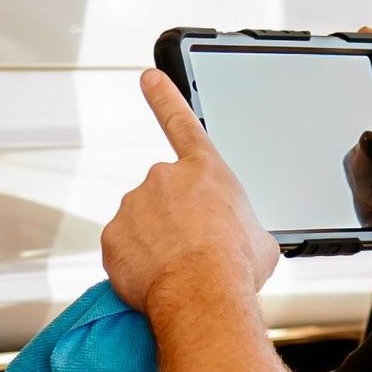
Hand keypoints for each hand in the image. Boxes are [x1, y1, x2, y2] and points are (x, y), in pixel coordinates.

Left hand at [101, 69, 278, 316]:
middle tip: (194, 251)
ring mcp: (133, 205)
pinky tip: (155, 279)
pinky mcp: (112, 235)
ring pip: (142, 225)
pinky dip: (135, 263)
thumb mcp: (260, 238)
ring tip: (180, 270)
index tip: (148, 77)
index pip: (181, 122)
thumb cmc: (235, 267)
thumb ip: (242, 224)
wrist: (203, 293)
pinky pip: (123, 249)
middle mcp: (163, 179)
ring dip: (156, 244)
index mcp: (204, 171)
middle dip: (175, 222)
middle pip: (164, 199)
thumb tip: (240, 237)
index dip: (164, 97)